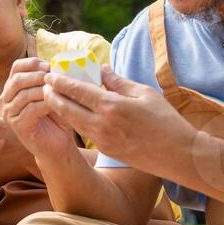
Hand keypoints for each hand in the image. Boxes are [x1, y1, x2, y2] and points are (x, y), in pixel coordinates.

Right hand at [0, 58, 75, 160]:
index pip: (16, 67)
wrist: (58, 144)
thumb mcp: (50, 93)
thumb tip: (53, 64)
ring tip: (57, 91)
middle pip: (17, 80)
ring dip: (43, 90)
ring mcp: (8, 114)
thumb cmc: (55, 117)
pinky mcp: (16, 126)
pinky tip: (55, 104)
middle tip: (54, 78)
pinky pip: (30, 109)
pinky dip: (45, 104)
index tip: (49, 66)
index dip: (32, 63)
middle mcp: (5, 100)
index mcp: (11, 88)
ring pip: (24, 94)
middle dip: (37, 76)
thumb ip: (48, 79)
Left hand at [42, 65, 194, 168]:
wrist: (178, 155)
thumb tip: (102, 69)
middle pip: (67, 108)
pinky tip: (73, 112)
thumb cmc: (166, 121)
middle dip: (52, 96)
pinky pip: (84, 131)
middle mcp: (102, 124)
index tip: (50, 74)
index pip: (77, 91)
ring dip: (60, 109)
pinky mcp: (106, 149)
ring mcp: (102, 139)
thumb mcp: (144, 94)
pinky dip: (74, 120)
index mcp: (112, 106)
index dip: (60, 82)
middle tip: (45, 85)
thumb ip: (119, 82)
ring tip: (54, 97)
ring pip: (72, 121)